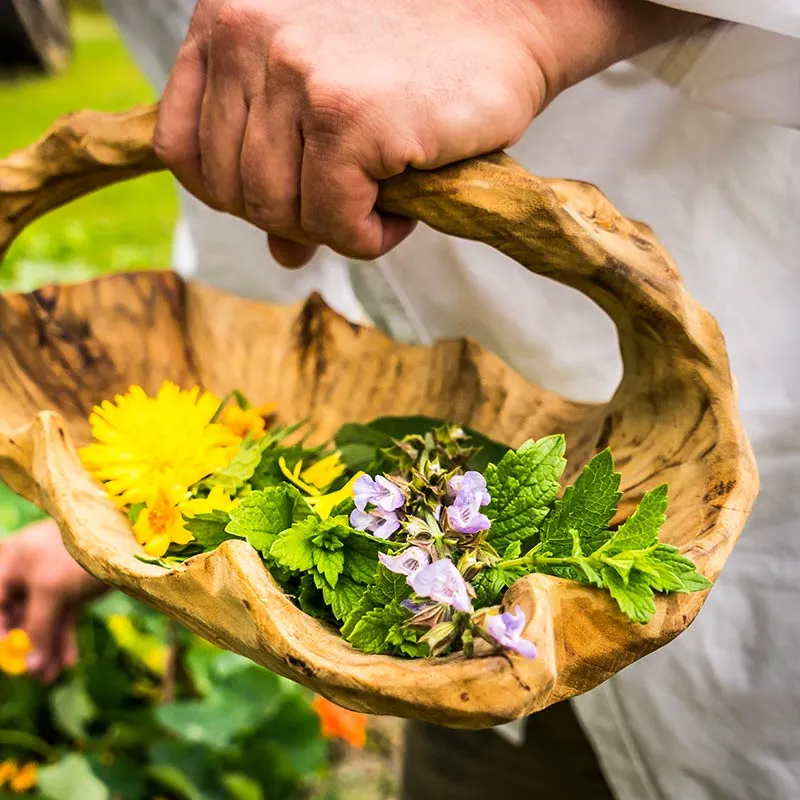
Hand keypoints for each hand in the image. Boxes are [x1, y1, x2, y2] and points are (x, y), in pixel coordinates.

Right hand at [0, 519, 105, 682]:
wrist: (127, 537)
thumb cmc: (79, 552)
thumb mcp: (51, 590)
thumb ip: (37, 628)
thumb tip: (31, 668)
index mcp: (9, 560)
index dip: (1, 630)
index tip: (7, 657)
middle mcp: (25, 570)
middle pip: (17, 615)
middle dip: (25, 647)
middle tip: (33, 674)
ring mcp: (50, 581)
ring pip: (41, 621)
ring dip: (44, 649)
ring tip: (49, 678)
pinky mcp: (71, 590)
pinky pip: (61, 619)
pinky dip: (62, 639)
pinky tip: (67, 662)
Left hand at [156, 0, 703, 266]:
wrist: (507, 24)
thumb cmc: (415, 65)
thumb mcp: (325, 104)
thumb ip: (283, 170)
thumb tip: (279, 257)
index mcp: (225, 22)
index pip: (179, 145)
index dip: (227, 192)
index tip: (280, 197)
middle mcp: (247, 37)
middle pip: (229, 190)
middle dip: (290, 217)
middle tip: (346, 204)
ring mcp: (295, 73)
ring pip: (277, 213)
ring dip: (332, 229)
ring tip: (379, 201)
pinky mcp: (347, 117)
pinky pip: (334, 224)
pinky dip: (369, 239)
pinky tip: (400, 213)